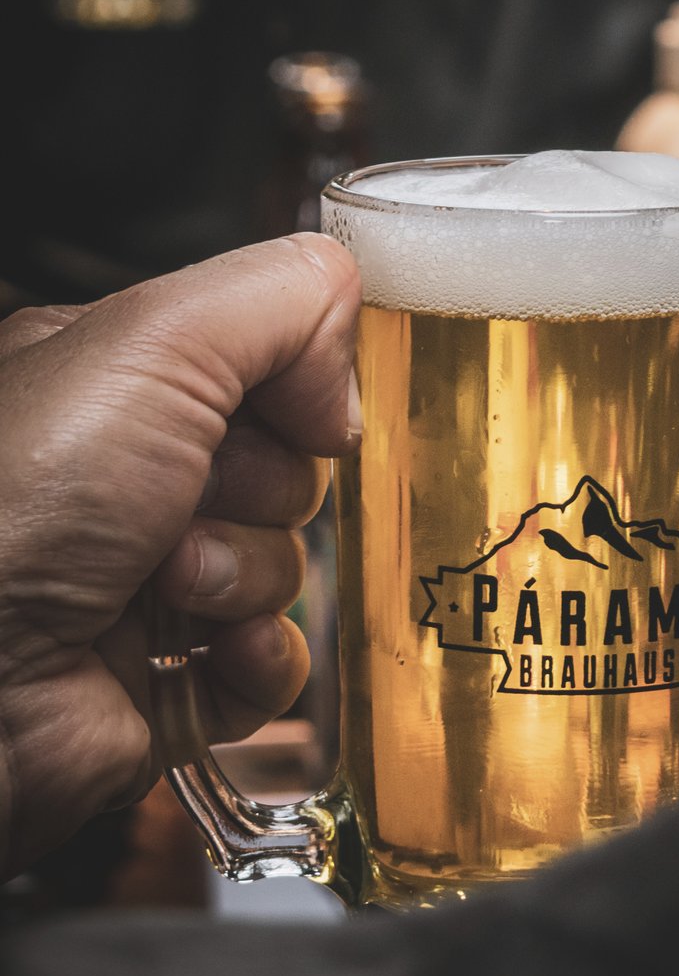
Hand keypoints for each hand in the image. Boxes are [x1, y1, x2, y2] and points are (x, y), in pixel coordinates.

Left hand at [0, 235, 360, 878]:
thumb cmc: (14, 500)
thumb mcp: (155, 338)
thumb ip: (282, 296)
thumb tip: (349, 356)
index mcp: (117, 378)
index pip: (265, 358)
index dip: (299, 383)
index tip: (297, 406)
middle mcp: (129, 474)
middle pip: (288, 461)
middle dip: (263, 486)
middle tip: (192, 497)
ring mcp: (148, 581)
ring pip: (287, 561)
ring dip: (248, 575)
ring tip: (171, 585)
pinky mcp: (168, 680)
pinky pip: (276, 663)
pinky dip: (261, 659)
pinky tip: (216, 651)